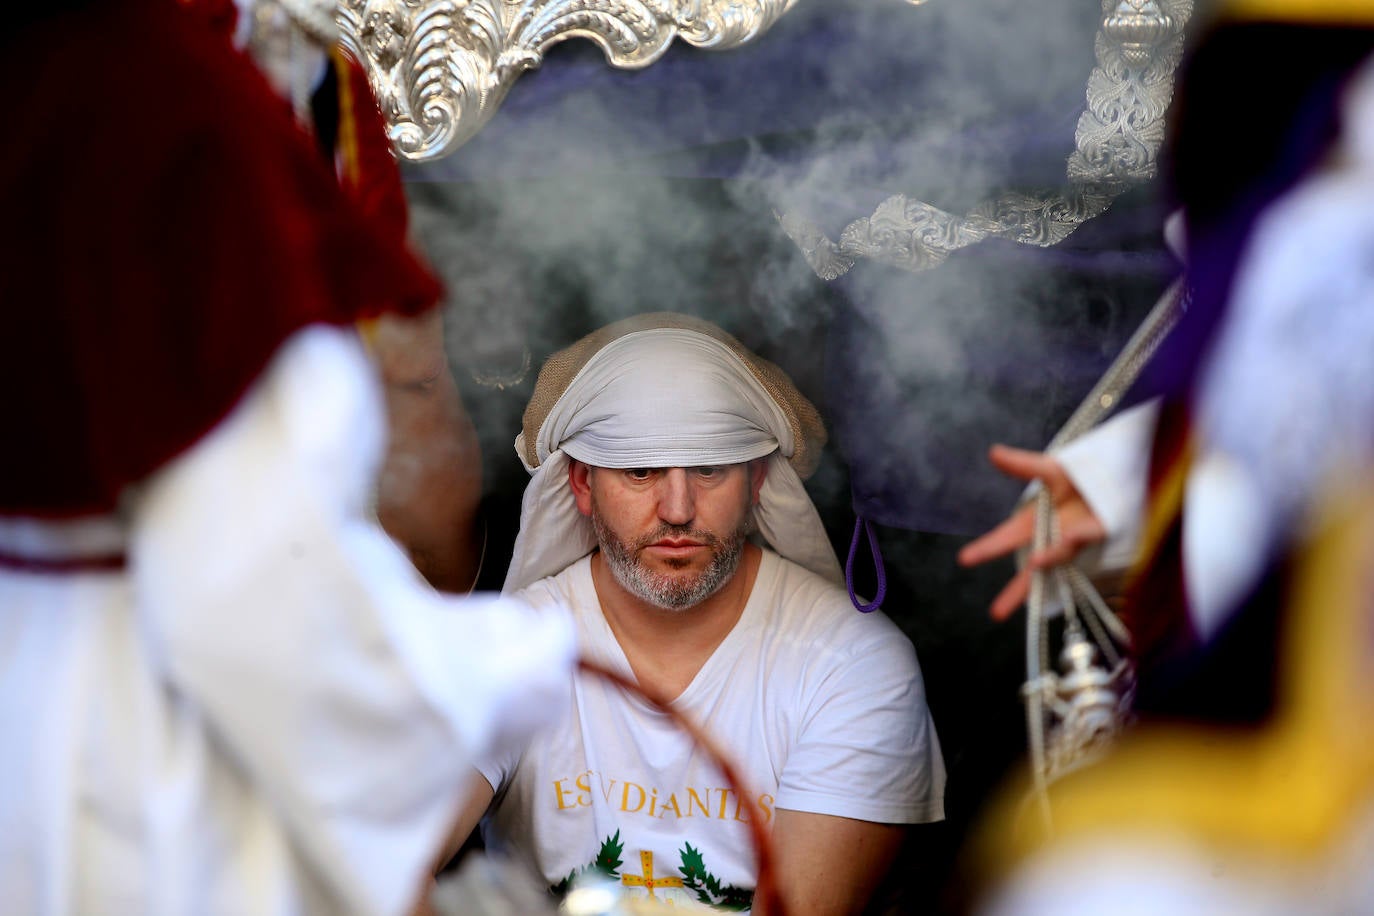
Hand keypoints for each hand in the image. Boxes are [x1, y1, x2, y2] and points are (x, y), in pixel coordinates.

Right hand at [957, 444, 1105, 620]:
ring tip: (1035, 564)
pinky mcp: (1102, 531)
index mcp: (1037, 521)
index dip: (987, 548)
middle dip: (1015, 589)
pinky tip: (1068, 536)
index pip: (1007, 537)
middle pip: (1031, 569)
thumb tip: (993, 452)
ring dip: (1048, 559)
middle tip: (996, 612)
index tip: (964, 559)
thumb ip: (1023, 465)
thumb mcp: (1051, 469)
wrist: (1122, 475)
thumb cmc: (1083, 478)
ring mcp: (1077, 538)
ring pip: (1059, 558)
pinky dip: (1076, 537)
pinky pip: (1087, 536)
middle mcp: (1053, 536)